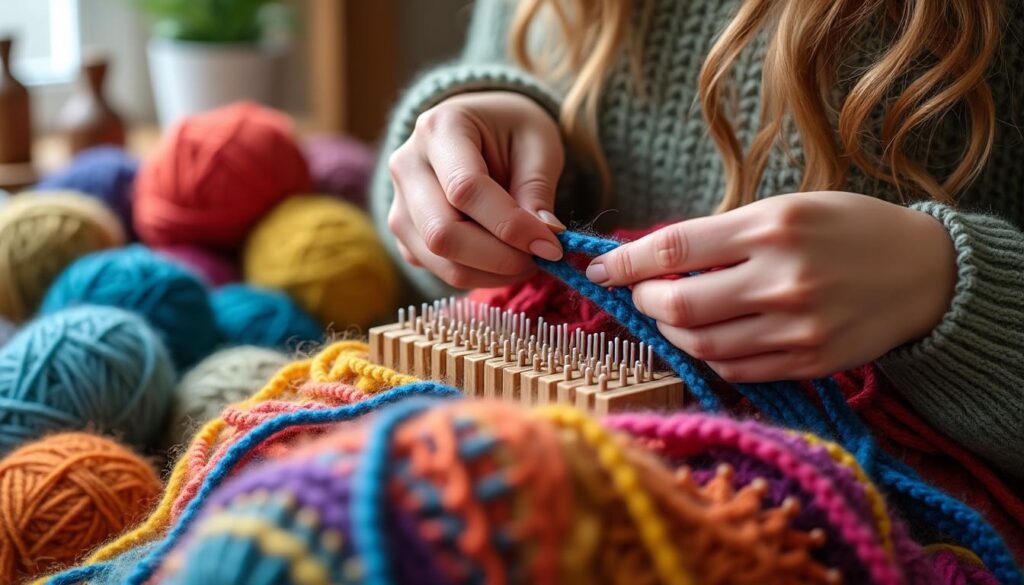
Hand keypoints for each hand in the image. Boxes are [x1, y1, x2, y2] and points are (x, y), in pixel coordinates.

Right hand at [387, 91, 565, 288]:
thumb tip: (543, 242)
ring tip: (527, 261)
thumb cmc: (512, 131)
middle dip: (499, 257)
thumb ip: (537, 191)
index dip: (510, 224)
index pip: (465, 188)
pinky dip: (477, 275)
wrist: (480, 129)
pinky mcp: (404, 233)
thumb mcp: (538, 144)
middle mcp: (407, 166)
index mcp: (439, 128)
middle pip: (442, 232)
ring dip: (490, 272)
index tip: (551, 245)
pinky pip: (437, 269)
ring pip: (438, 259)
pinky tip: (504, 261)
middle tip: (541, 259)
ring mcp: (399, 203)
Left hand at [586, 192, 957, 381]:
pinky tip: (706, 338)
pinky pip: (734, 369)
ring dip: (670, 333)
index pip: (673, 248)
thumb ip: (723, 235)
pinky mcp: (807, 363)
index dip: (624, 261)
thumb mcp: (788, 208)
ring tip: (671, 316)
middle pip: (678, 305)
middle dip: (644, 302)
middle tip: (641, 294)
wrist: (925, 273)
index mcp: (771, 226)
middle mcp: (781, 278)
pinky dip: (706, 355)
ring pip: (700, 345)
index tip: (600, 268)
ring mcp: (795, 327)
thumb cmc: (849, 230)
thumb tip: (655, 259)